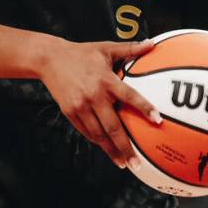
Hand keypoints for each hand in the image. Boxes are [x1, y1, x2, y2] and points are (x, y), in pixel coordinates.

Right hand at [38, 38, 162, 169]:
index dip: (144, 108)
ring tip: (123, 163)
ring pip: (98, 134)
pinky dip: (97, 141)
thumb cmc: (81, 53)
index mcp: (106, 80)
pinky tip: (106, 148)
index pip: (130, 96)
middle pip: (113, 127)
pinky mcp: (70, 112)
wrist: (50, 59)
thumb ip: (130, 49)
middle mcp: (94, 96)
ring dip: (111, 150)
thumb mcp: (105, 48)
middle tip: (137, 163)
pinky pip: (86, 131)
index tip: (157, 121)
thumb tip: (151, 43)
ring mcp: (80, 106)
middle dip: (126, 147)